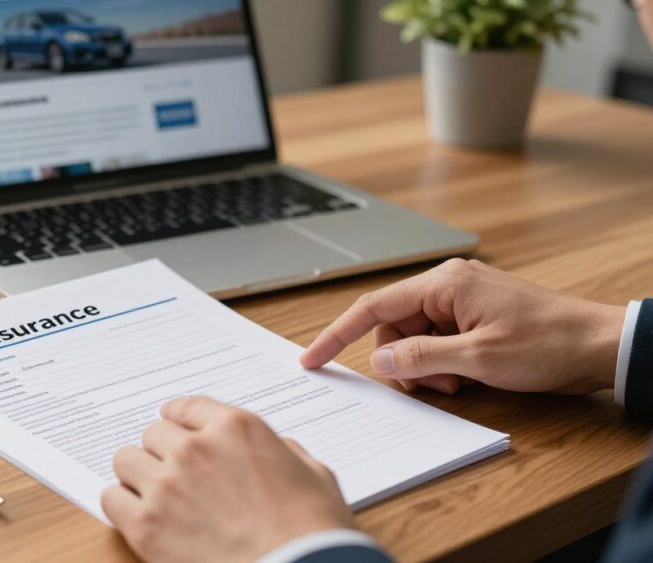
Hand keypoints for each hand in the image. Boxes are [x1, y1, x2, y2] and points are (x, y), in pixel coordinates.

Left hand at [102, 397, 353, 562]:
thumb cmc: (314, 532)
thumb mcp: (314, 474)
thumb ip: (283, 451)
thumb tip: (272, 452)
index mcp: (235, 428)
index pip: (186, 407)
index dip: (178, 420)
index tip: (174, 428)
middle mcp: (195, 448)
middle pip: (154, 433)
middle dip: (163, 452)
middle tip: (174, 473)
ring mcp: (167, 485)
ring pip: (126, 460)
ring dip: (139, 475)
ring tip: (155, 495)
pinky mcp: (146, 526)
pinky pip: (111, 498)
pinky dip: (123, 506)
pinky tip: (140, 517)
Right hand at [301, 259, 624, 394]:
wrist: (598, 346)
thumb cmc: (546, 344)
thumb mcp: (476, 358)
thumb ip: (420, 357)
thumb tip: (380, 359)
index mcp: (443, 285)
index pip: (373, 307)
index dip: (338, 334)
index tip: (313, 357)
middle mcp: (447, 286)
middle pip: (394, 328)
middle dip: (404, 362)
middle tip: (434, 386)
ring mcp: (461, 301)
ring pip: (414, 339)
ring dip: (427, 367)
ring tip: (460, 382)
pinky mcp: (473, 317)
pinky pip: (437, 342)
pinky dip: (443, 365)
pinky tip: (468, 376)